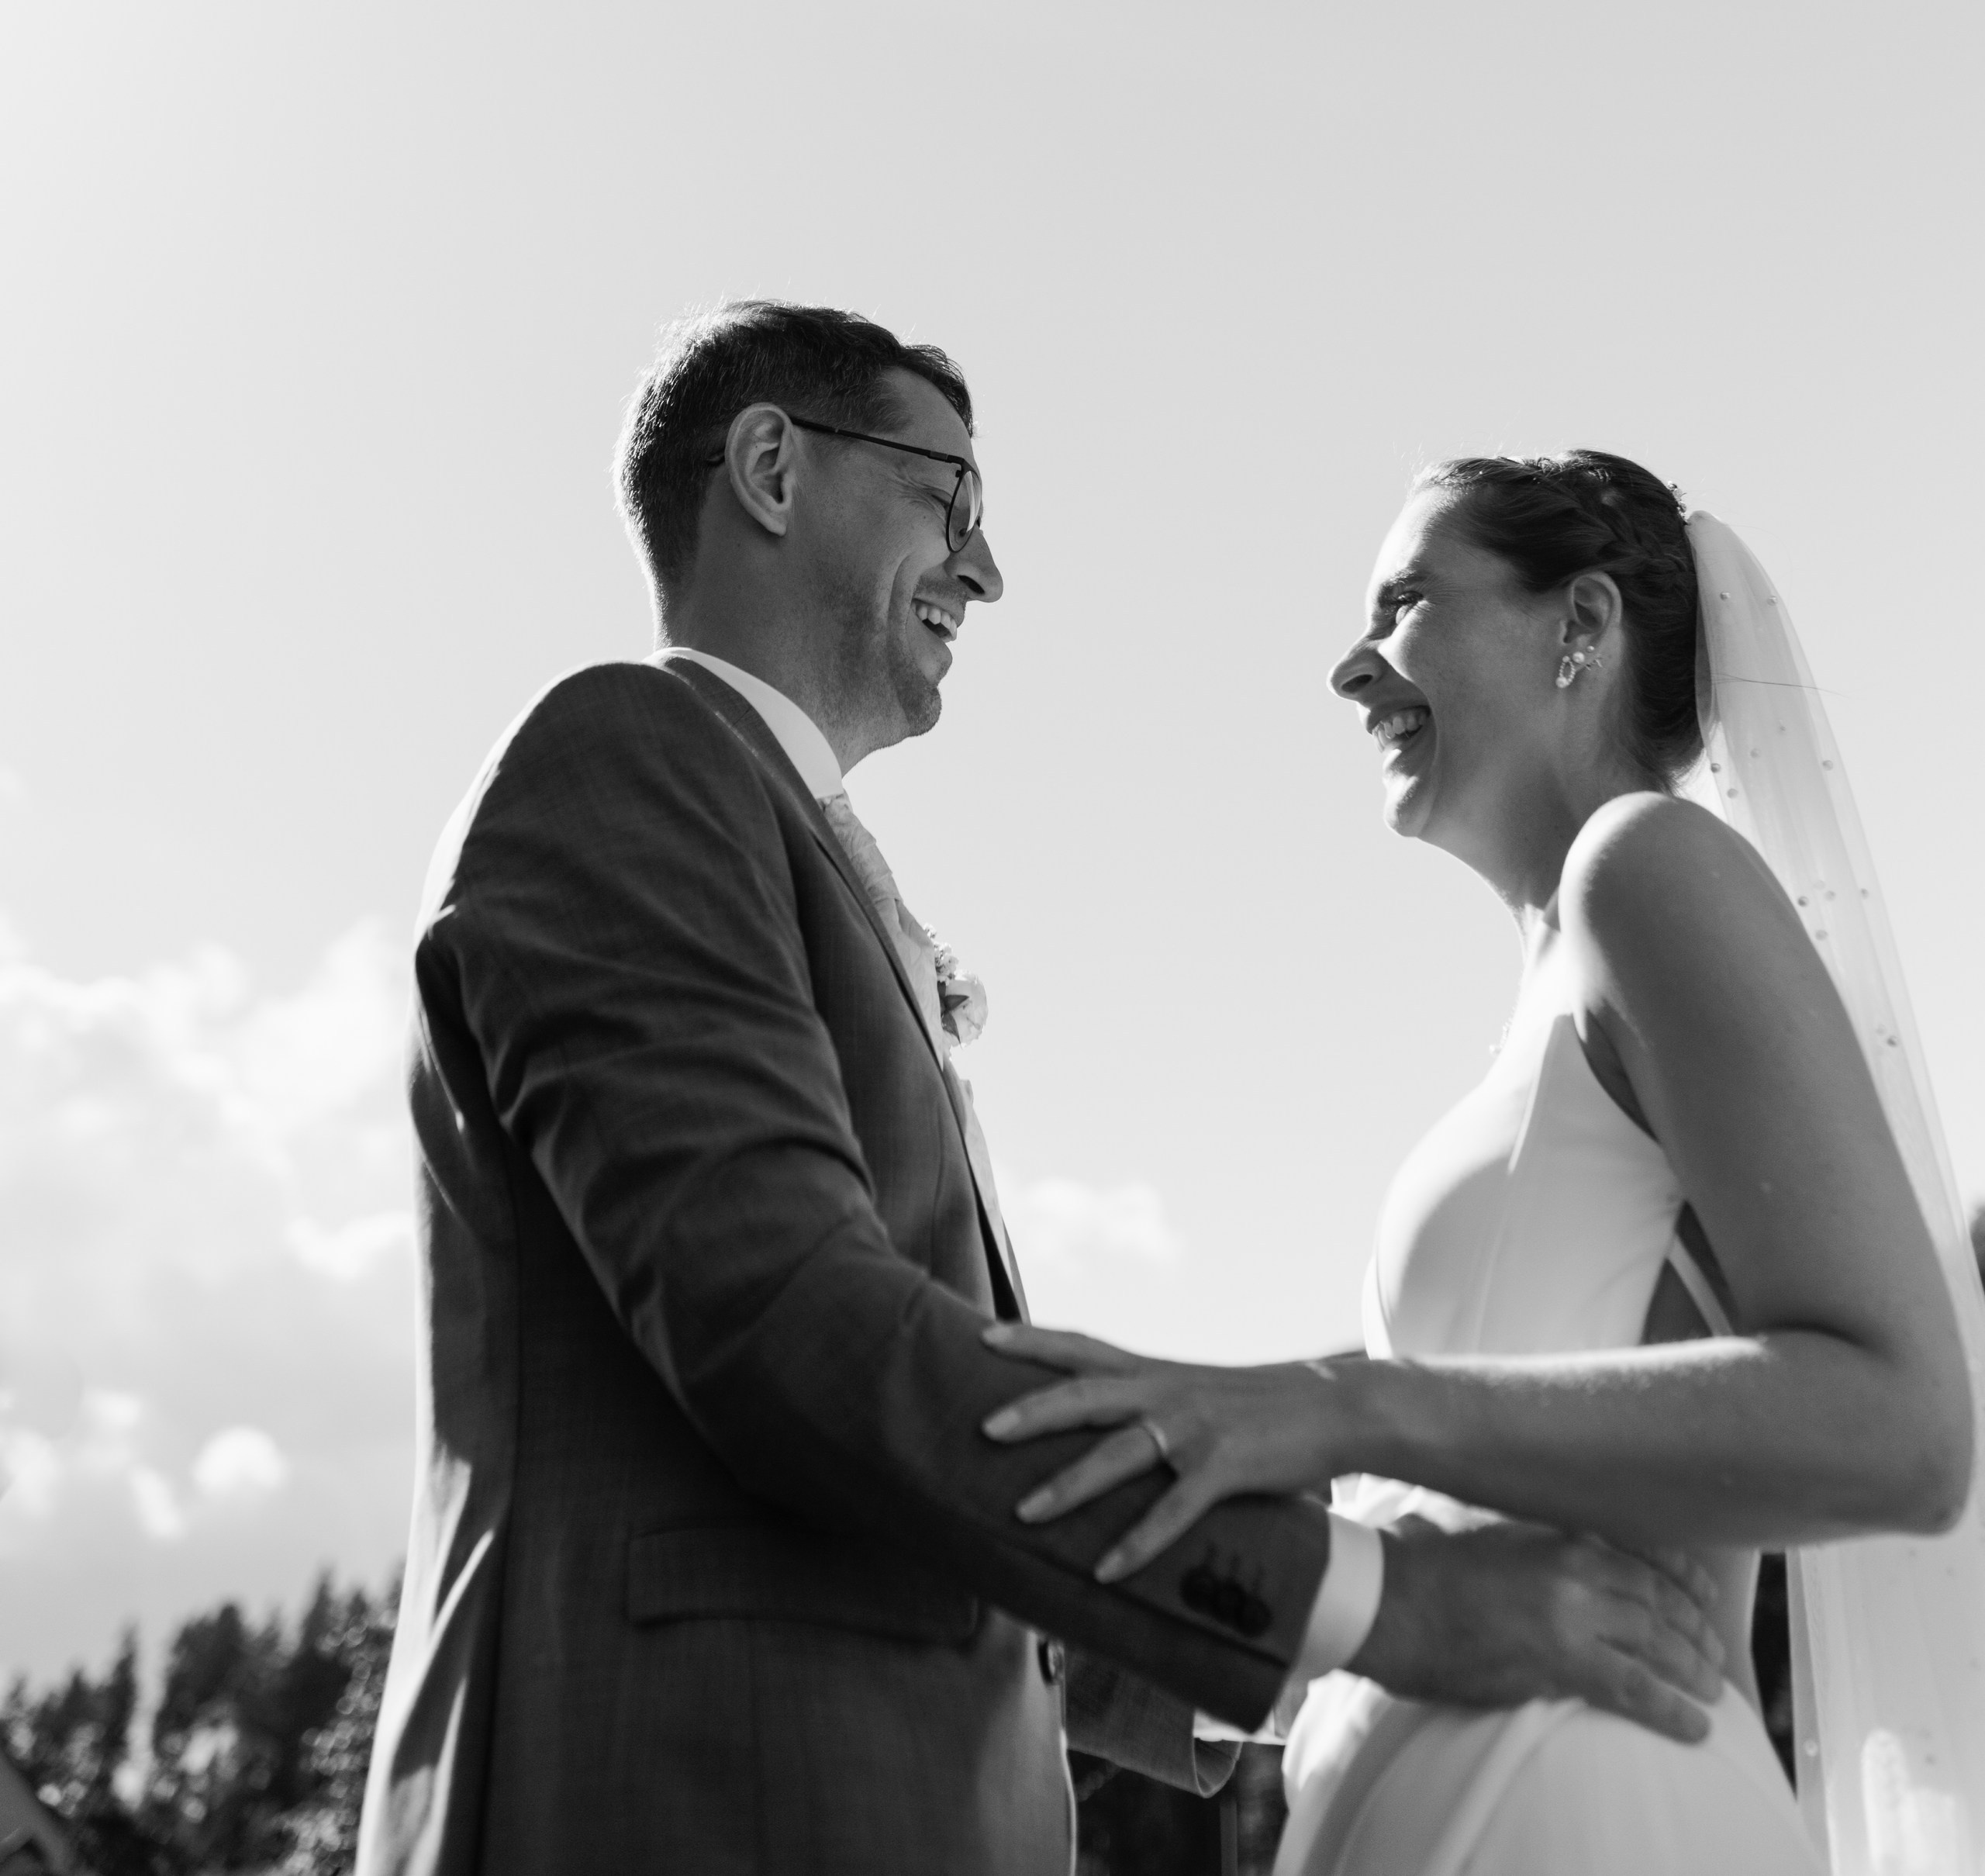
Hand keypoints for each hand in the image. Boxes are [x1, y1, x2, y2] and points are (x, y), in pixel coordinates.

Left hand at [981, 1322, 1345, 1579]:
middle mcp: (1167, 1393)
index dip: (1031, 1339)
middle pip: (1086, 1395)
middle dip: (1032, 1412)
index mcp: (1155, 1373)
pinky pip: (1174, 1510)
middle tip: (983, 1430)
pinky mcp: (1227, 1467)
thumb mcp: (1195, 1394)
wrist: (1335, 1407)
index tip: (982, 1333)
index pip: (1081, 1346)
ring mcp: (1195, 1429)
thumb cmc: (1257, 1408)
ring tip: (1022, 1515)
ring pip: (1119, 1454)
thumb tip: (1105, 1435)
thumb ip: (1151, 1407)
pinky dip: (1137, 1542)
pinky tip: (1106, 1571)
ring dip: (1068, 1485)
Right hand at [1350, 1516, 1724, 1743]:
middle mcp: (1575, 1568)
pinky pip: (1633, 1688)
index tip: (1706, 1597)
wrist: (1387, 1601)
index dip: (1683, 1580)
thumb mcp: (1491, 1537)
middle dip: (1694, 1630)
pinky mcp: (1560, 1660)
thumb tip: (1564, 1553)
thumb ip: (1536, 1543)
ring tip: (1712, 1692)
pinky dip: (1670, 1708)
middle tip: (1715, 1655)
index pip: (1643, 1556)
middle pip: (1657, 1600)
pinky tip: (1695, 1728)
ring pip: (1655, 1642)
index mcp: (1559, 1536)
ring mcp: (1572, 1613)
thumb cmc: (1425, 1568)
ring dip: (1691, 1669)